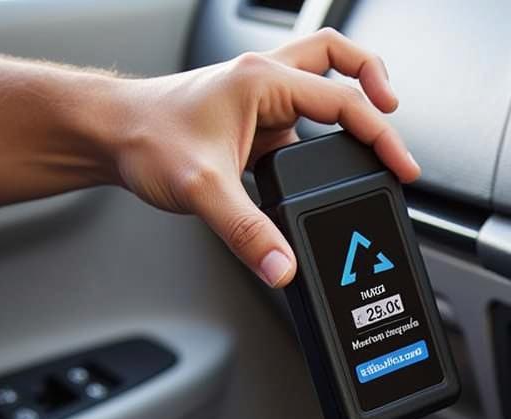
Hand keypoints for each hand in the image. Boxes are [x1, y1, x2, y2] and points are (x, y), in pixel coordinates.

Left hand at [109, 29, 419, 287]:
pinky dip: (321, 139)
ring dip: (349, 104)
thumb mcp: (203, 190)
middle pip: (338, 59)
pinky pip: (301, 122)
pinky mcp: (251, 124)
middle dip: (374, 83)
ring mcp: (258, 101)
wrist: (106, 135)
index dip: (382, 136)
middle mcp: (263, 81)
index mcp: (261, 80)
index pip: (343, 100)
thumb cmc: (144, 139)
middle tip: (394, 114)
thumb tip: (283, 267)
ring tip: (372, 138)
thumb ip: (248, 233)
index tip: (403, 167)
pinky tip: (323, 170)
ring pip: (320, 84)